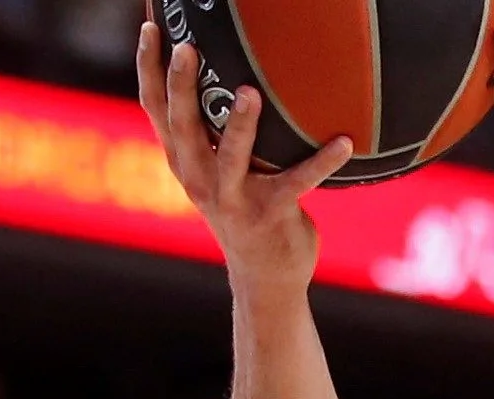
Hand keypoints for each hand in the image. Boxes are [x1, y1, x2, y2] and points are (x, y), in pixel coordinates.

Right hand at [139, 13, 351, 289]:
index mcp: (183, 159)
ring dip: (240, 126)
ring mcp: (232, 199)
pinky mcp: (269, 216)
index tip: (149, 25)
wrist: (264, 277)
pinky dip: (322, 162)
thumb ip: (212, 129)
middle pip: (182, 126)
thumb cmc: (245, 207)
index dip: (148, 67)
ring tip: (250, 92)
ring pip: (231, 158)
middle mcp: (198, 178)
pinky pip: (298, 183)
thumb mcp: (216, 168)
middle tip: (188, 47)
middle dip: (181, 86)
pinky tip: (345, 142)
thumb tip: (229, 67)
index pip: (155, 107)